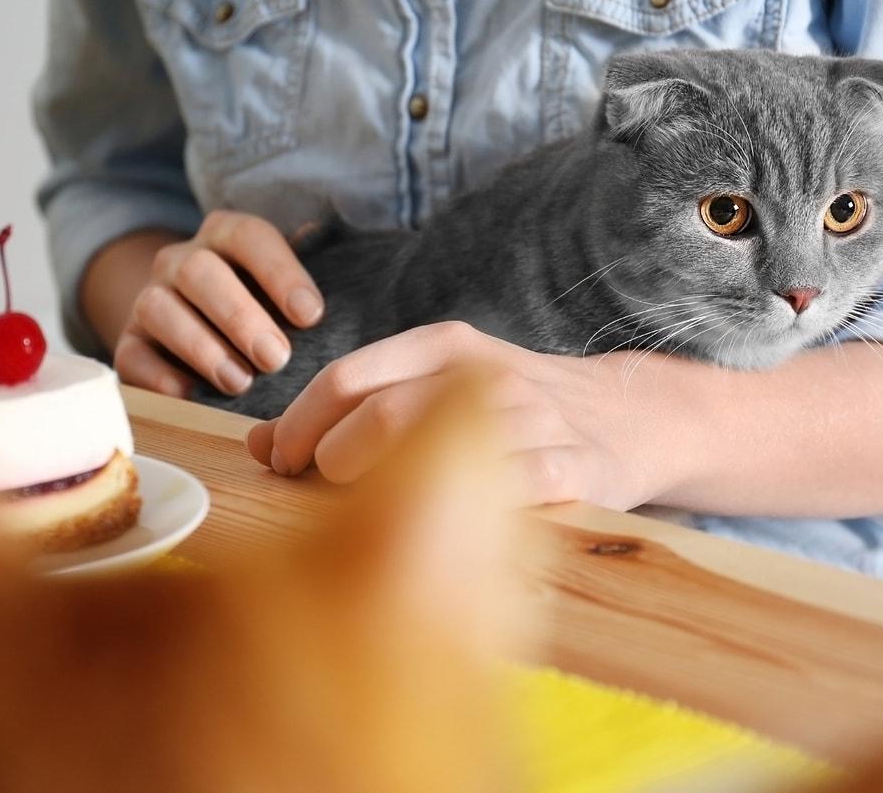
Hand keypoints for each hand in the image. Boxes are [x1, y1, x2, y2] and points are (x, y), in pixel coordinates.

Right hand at [113, 212, 324, 397]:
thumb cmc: (261, 303)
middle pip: (200, 272)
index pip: (249, 236)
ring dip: (201, 348)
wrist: (195, 322)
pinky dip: (158, 376)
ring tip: (240, 382)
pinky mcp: (129, 343)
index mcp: (225, 234)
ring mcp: (149, 300)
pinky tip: (190, 395)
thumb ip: (305, 267)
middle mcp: (181, 260)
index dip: (280, 273)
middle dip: (240, 316)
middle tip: (276, 358)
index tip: (312, 315)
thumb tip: (320, 234)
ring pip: (159, 309)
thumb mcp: (284, 281)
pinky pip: (131, 355)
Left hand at [244, 321, 665, 509]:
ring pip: (431, 457)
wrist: (629, 417)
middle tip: (316, 495)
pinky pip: (496, 497)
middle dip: (328, 464)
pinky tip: (437, 536)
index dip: (297, 427)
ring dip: (382, 500)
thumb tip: (253, 444)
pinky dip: (458, 520)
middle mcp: (483, 374)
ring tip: (366, 522)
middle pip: (377, 417)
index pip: (346, 379)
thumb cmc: (509, 410)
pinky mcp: (571, 469)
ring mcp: (529, 421)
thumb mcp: (435, 388)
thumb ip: (351, 409)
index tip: (277, 465)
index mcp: (445, 346)